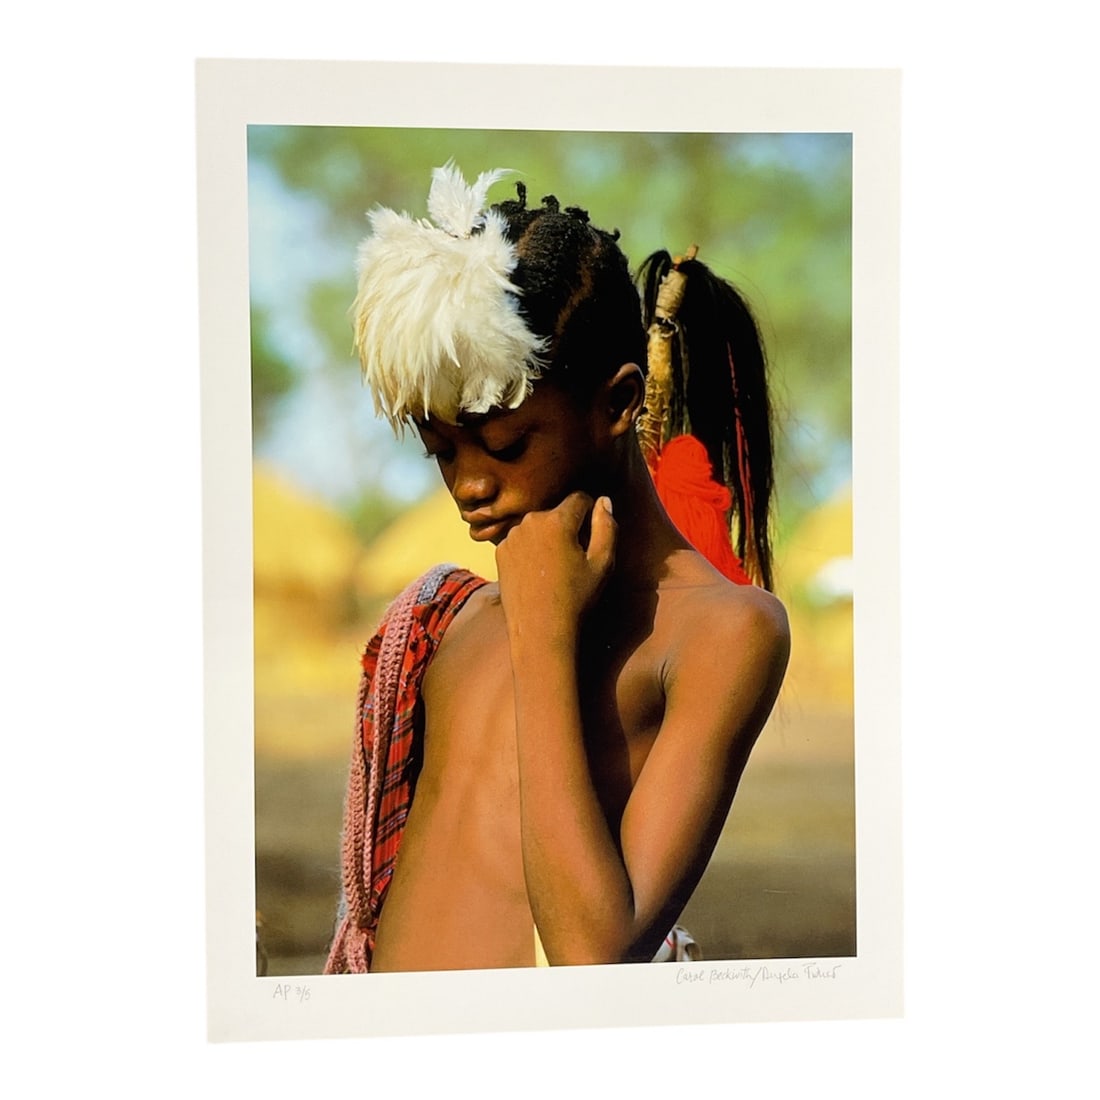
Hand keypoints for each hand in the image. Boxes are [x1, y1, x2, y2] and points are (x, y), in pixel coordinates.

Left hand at [496, 492, 616, 646]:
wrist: (539, 630)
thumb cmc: (576, 599)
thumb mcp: (602, 563)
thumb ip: (607, 526)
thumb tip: (604, 501)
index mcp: (557, 521)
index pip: (580, 498)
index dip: (591, 513)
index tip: (592, 534)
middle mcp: (530, 522)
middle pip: (557, 512)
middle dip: (567, 526)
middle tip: (574, 557)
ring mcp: (511, 536)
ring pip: (538, 526)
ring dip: (548, 537)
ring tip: (555, 568)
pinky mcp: (500, 552)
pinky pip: (521, 541)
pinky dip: (530, 550)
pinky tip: (537, 573)